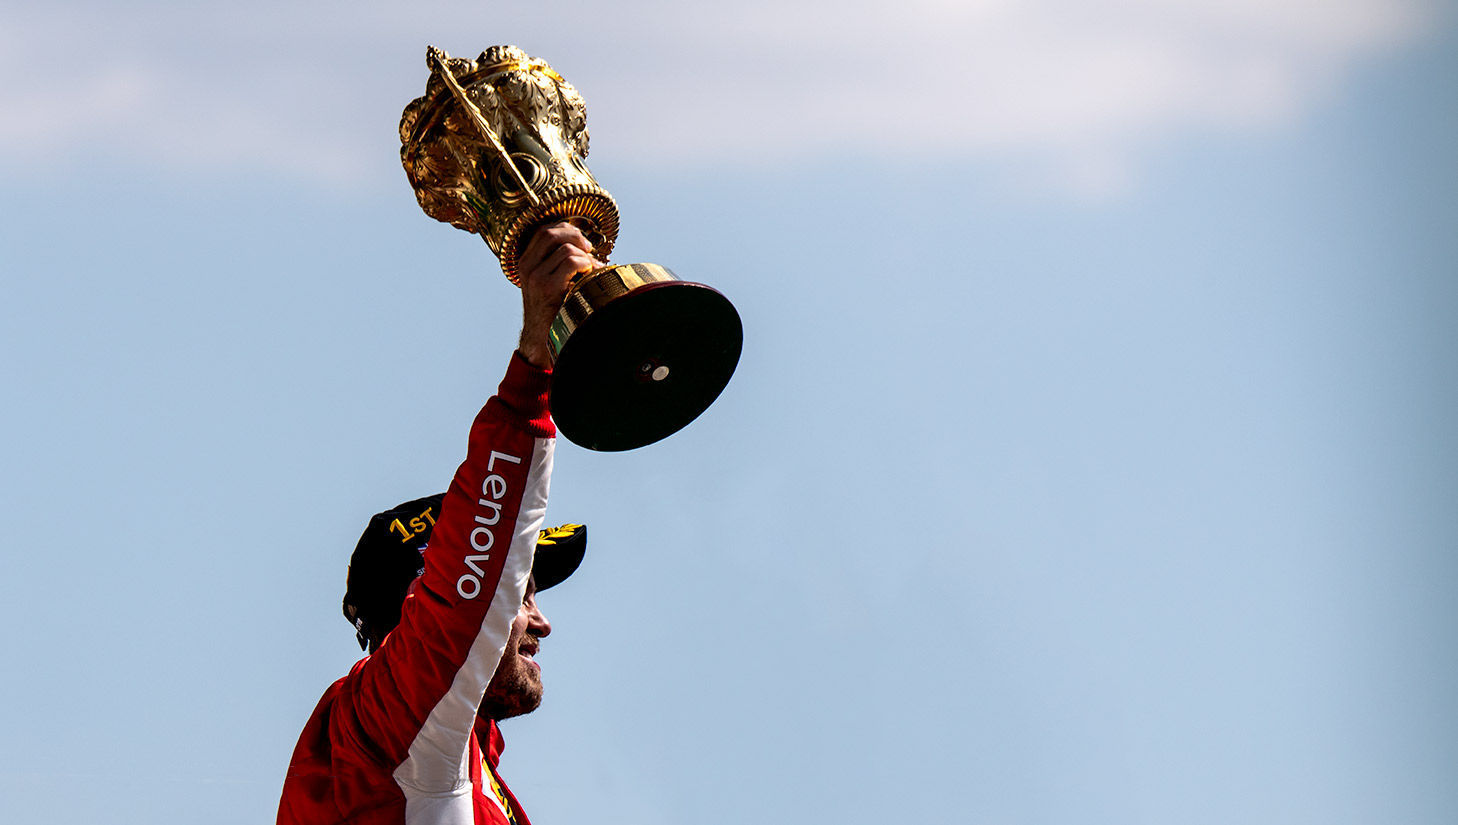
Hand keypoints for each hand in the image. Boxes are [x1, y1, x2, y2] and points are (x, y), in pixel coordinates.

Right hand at [515, 221, 601, 367]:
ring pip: (565, 248)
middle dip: (575, 235)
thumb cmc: (551, 309)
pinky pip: (571, 262)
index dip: (565, 228)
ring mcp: (536, 276)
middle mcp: (527, 266)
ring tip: (591, 268)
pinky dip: (585, 264)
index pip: (542, 230)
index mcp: (526, 262)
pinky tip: (589, 275)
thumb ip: (558, 262)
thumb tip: (586, 244)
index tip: (580, 240)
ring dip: (585, 256)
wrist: (542, 337)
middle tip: (589, 248)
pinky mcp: (547, 287)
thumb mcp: (548, 281)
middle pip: (551, 233)